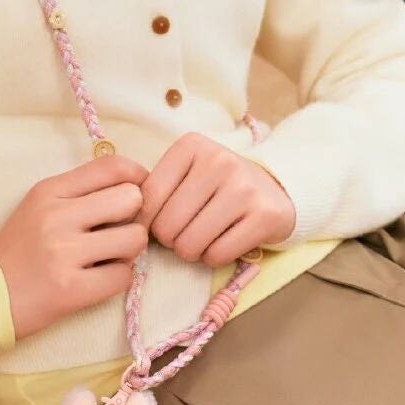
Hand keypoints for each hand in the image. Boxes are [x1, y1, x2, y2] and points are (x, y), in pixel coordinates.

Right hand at [0, 155, 151, 341]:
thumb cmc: (20, 250)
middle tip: (119, 230)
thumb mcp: (40, 207)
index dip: (137, 177)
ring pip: (134, 239)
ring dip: (129, 251)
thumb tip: (135, 186)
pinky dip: (117, 279)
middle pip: (131, 199)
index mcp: (49, 191)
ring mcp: (64, 253)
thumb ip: (81, 192)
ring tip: (109, 256)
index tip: (137, 193)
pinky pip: (124, 276)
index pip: (112, 166)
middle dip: (134, 216)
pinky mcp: (72, 290)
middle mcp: (56, 216)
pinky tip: (98, 279)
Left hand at [138, 133, 295, 263]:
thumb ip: (157, 191)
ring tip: (203, 238)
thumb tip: (128, 225)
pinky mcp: (264, 216)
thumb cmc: (219, 186)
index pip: (148, 198)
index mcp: (191, 146)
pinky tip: (223, 243)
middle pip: (167, 225)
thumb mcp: (187, 174)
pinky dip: (214, 258)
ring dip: (191, 251)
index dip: (146, 222)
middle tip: (185, 233)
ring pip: (190, 244)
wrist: (277, 190)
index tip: (157, 225)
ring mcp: (244, 188)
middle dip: (170, 240)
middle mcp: (218, 161)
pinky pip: (218, 255)